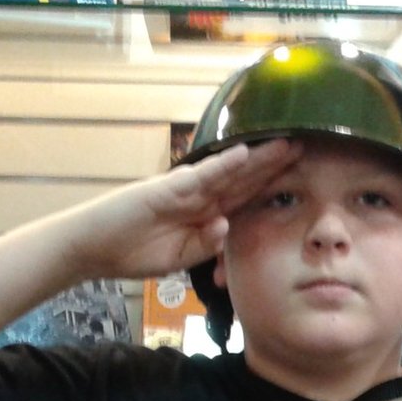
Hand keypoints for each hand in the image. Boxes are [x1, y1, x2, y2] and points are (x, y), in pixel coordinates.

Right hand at [58, 139, 300, 280]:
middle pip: (245, 179)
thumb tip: (226, 226)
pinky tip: (245, 154)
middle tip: (309, 146)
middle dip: (276, 165)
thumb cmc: (133, 251)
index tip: (302, 176)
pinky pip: (201, 177)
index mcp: (205, 213)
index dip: (273, 185)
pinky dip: (223, 166)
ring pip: (230, 172)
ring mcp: (184, 190)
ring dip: (259, 158)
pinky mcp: (167, 189)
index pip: (246, 197)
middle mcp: (199, 197)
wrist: (93, 248)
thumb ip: (205, 245)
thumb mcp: (180, 258)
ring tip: (288, 143)